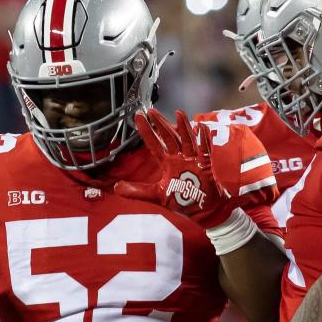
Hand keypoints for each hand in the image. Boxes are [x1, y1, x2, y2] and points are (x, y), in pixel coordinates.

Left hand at [115, 109, 235, 228]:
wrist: (202, 210)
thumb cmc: (182, 201)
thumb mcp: (156, 196)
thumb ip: (137, 192)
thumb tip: (116, 188)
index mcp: (168, 163)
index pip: (155, 144)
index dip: (147, 132)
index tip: (139, 118)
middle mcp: (179, 158)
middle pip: (170, 138)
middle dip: (161, 124)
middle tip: (152, 111)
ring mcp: (193, 161)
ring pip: (187, 140)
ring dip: (184, 127)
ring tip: (178, 113)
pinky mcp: (205, 167)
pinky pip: (204, 151)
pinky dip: (204, 140)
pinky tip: (201, 128)